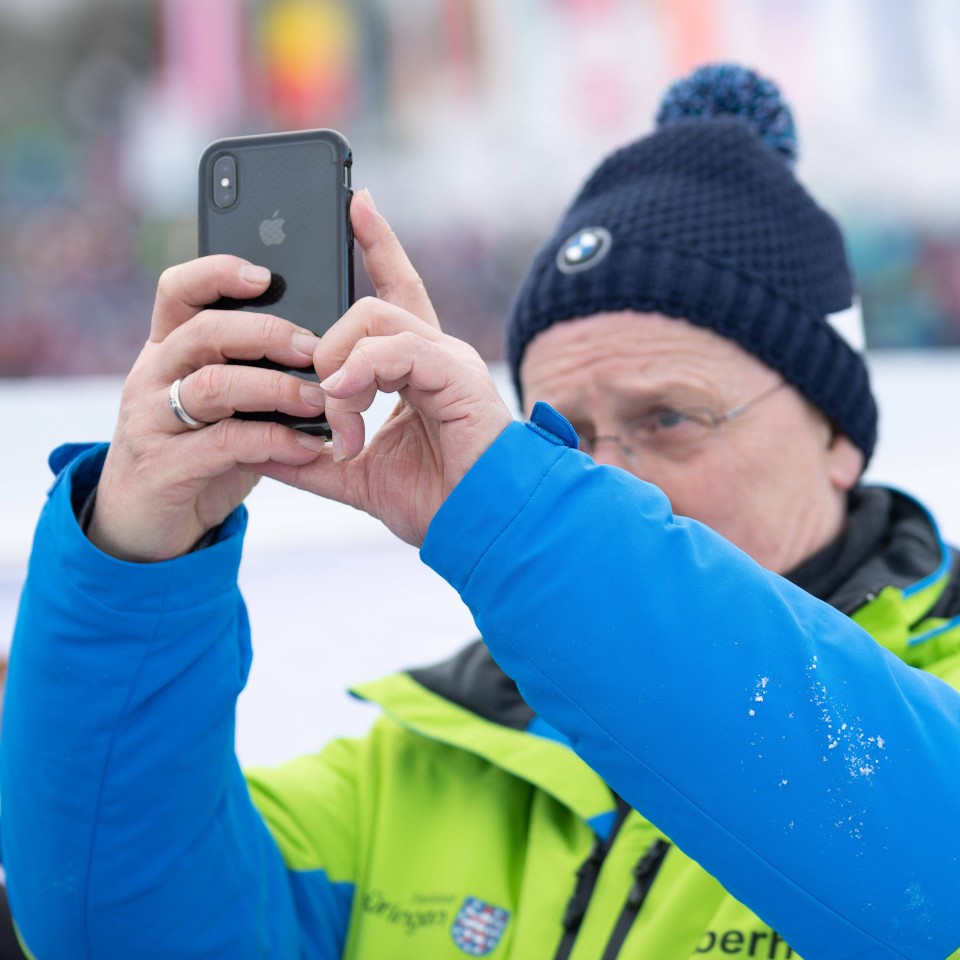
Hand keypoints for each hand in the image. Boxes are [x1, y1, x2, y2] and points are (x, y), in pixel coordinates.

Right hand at [88, 261, 332, 561]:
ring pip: (214, 386)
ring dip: (277, 389)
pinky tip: (309, 448)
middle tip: (315, 349)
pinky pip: (225, 444)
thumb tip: (323, 351)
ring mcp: (151, 422)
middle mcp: (152, 377)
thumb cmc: (197, 454)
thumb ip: (253, 374)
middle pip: (203, 332)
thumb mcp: (221, 407)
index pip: (178, 291)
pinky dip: (275, 442)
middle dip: (266, 334)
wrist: (144, 525)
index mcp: (166, 351)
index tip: (266, 275)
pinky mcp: (163, 468)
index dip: (218, 274)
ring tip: (322, 403)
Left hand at [256, 192, 512, 546]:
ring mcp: (448, 360)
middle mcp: (434, 354)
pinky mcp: (458, 375)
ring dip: (338, 365)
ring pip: (376, 317)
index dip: (377, 246)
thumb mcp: (353, 476)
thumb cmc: (434, 500)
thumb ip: (308, 458)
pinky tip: (345, 399)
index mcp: (413, 368)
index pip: (392, 292)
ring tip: (336, 417)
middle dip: (326, 343)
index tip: (356, 203)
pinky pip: (399, 348)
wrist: (481, 529)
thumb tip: (257, 445)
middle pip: (371, 302)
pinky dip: (362, 370)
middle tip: (318, 401)